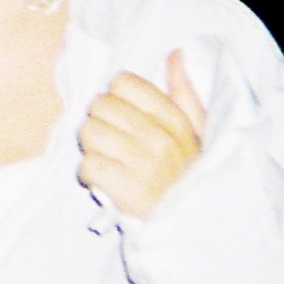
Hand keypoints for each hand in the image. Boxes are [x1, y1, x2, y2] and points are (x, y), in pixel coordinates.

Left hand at [78, 50, 206, 219]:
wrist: (194, 229)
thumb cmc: (188, 177)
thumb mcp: (197, 133)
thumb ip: (184, 93)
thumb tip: (174, 55)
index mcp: (174, 120)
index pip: (123, 83)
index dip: (115, 99)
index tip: (122, 117)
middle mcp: (159, 138)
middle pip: (100, 106)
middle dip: (100, 124)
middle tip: (112, 143)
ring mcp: (142, 164)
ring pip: (88, 132)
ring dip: (92, 148)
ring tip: (107, 161)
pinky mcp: (124, 189)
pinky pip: (86, 165)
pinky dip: (88, 174)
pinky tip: (102, 181)